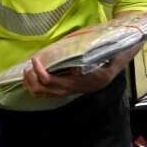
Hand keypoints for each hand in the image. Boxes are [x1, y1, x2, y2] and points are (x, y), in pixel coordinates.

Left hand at [21, 42, 141, 98]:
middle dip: (32, 79)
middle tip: (28, 66)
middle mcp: (74, 89)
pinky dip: (37, 87)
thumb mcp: (105, 52)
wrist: (118, 61)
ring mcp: (71, 90)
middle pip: (45, 91)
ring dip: (32, 85)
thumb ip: (92, 52)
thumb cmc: (109, 53)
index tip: (35, 59)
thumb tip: (77, 56)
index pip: (53, 83)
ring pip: (45, 95)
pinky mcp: (69, 88)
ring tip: (27, 71)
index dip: (40, 72)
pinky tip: (33, 76)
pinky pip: (48, 93)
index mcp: (80, 82)